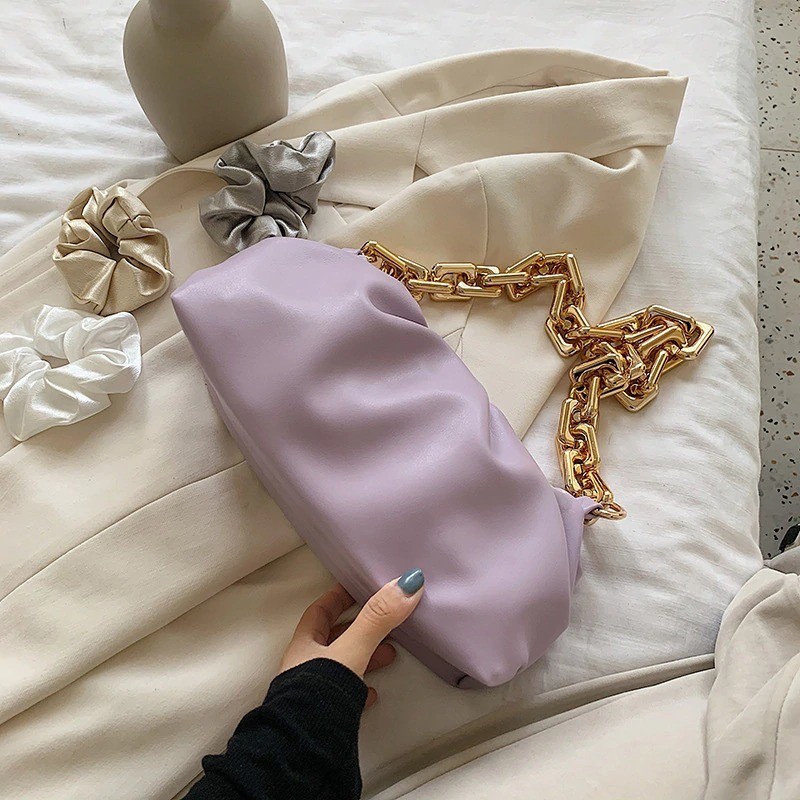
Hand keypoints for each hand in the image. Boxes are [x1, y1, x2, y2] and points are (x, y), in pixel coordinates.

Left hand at [280, 569, 424, 706]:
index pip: (320, 611)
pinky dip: (361, 688)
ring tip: (391, 654)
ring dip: (365, 656)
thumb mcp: (352, 648)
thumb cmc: (319, 692)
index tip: (357, 587)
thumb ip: (378, 618)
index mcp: (305, 644)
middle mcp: (306, 665)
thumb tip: (407, 583)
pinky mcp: (324, 715)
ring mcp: (314, 692)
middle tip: (385, 620)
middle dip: (360, 627)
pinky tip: (373, 692)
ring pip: (342, 665)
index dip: (338, 597)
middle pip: (333, 637)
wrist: (305, 747)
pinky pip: (345, 695)